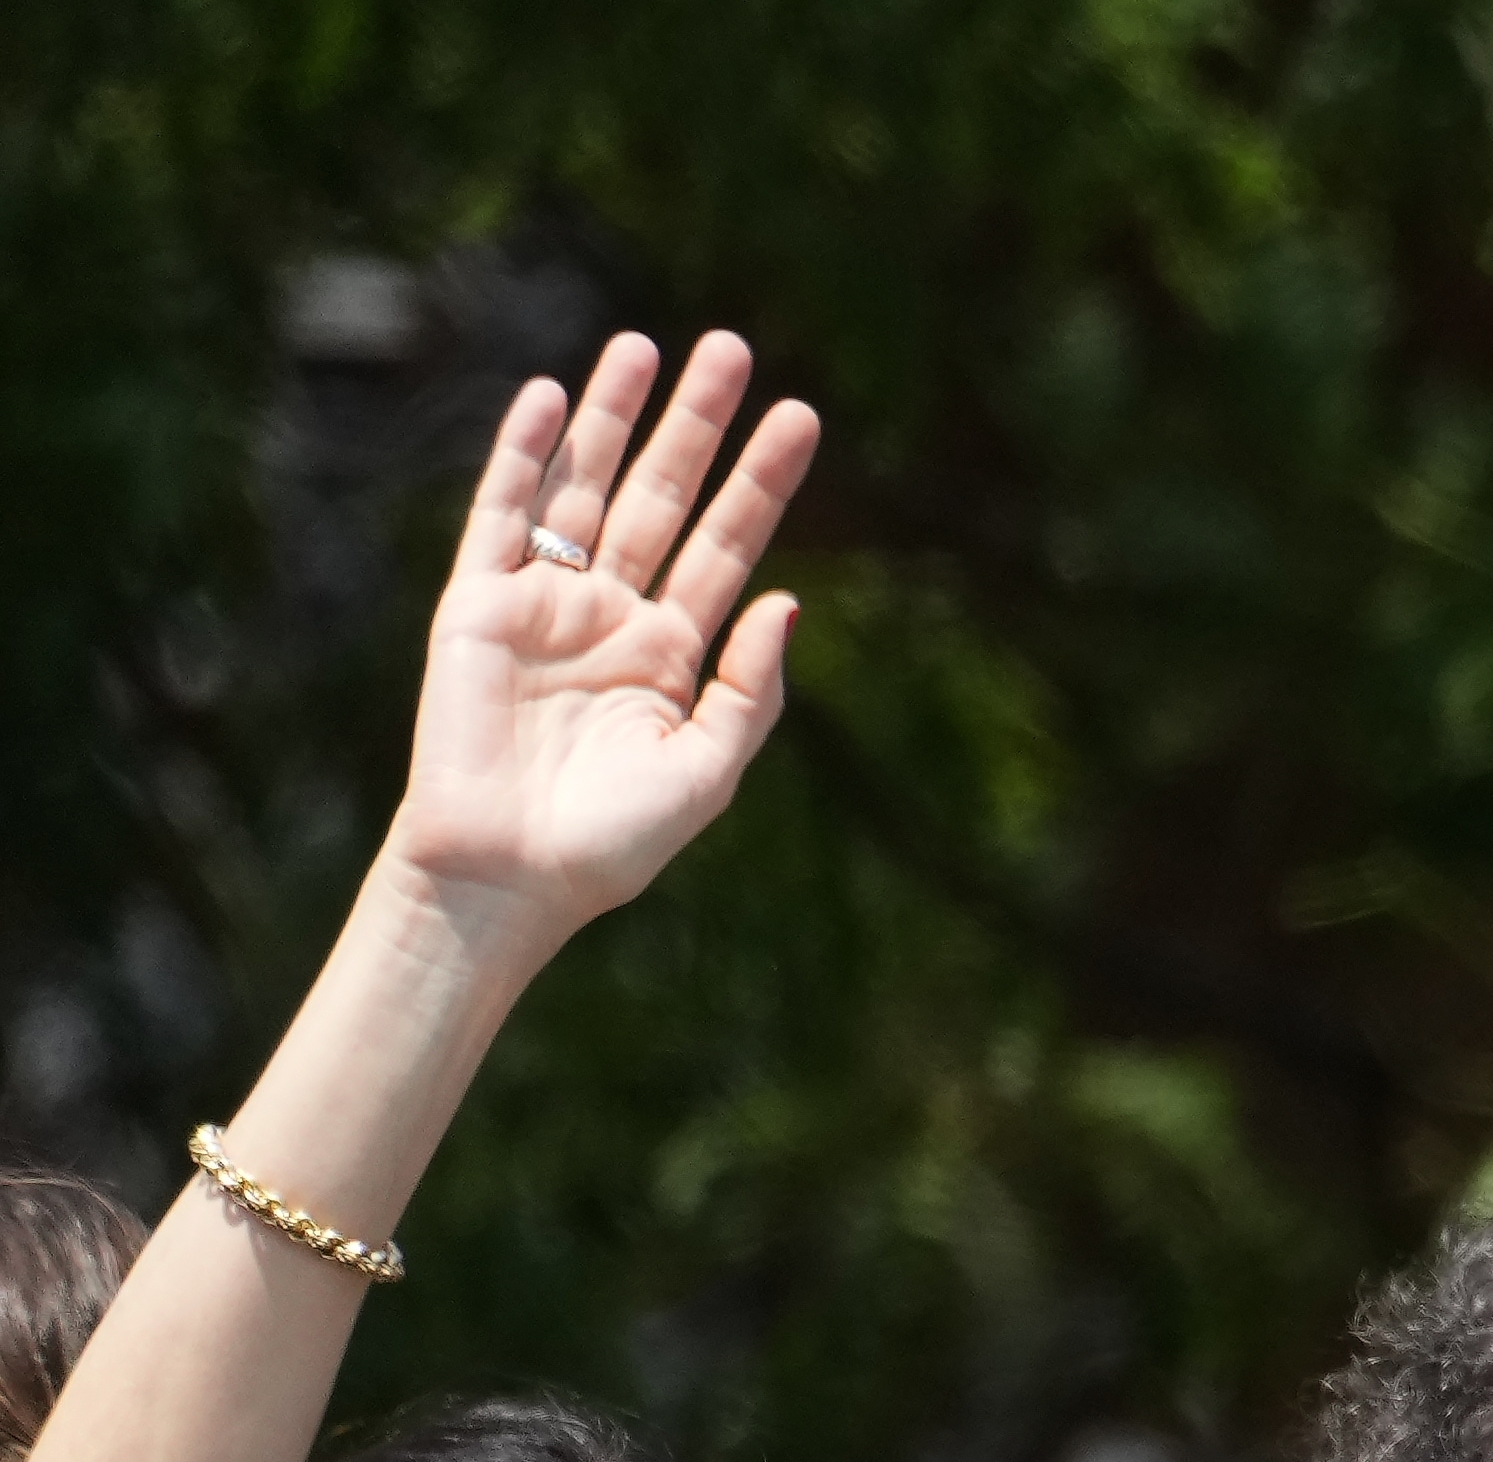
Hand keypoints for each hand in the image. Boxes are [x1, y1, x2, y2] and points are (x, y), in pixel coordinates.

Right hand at [379, 332, 820, 956]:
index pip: (728, 546)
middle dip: (695, 425)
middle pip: (663, 497)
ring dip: (615, 417)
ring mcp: (544, 602)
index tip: (801, 417)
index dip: (762, 482)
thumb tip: (787, 601)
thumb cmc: (611, 842)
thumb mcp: (707, 768)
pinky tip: (553, 396)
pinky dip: (525, 454)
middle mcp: (611, 614)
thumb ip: (751, 689)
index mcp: (672, 654)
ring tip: (646, 345)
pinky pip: (501, 513)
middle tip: (732, 347)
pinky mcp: (479, 603)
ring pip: (586, 487)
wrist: (508, 874)